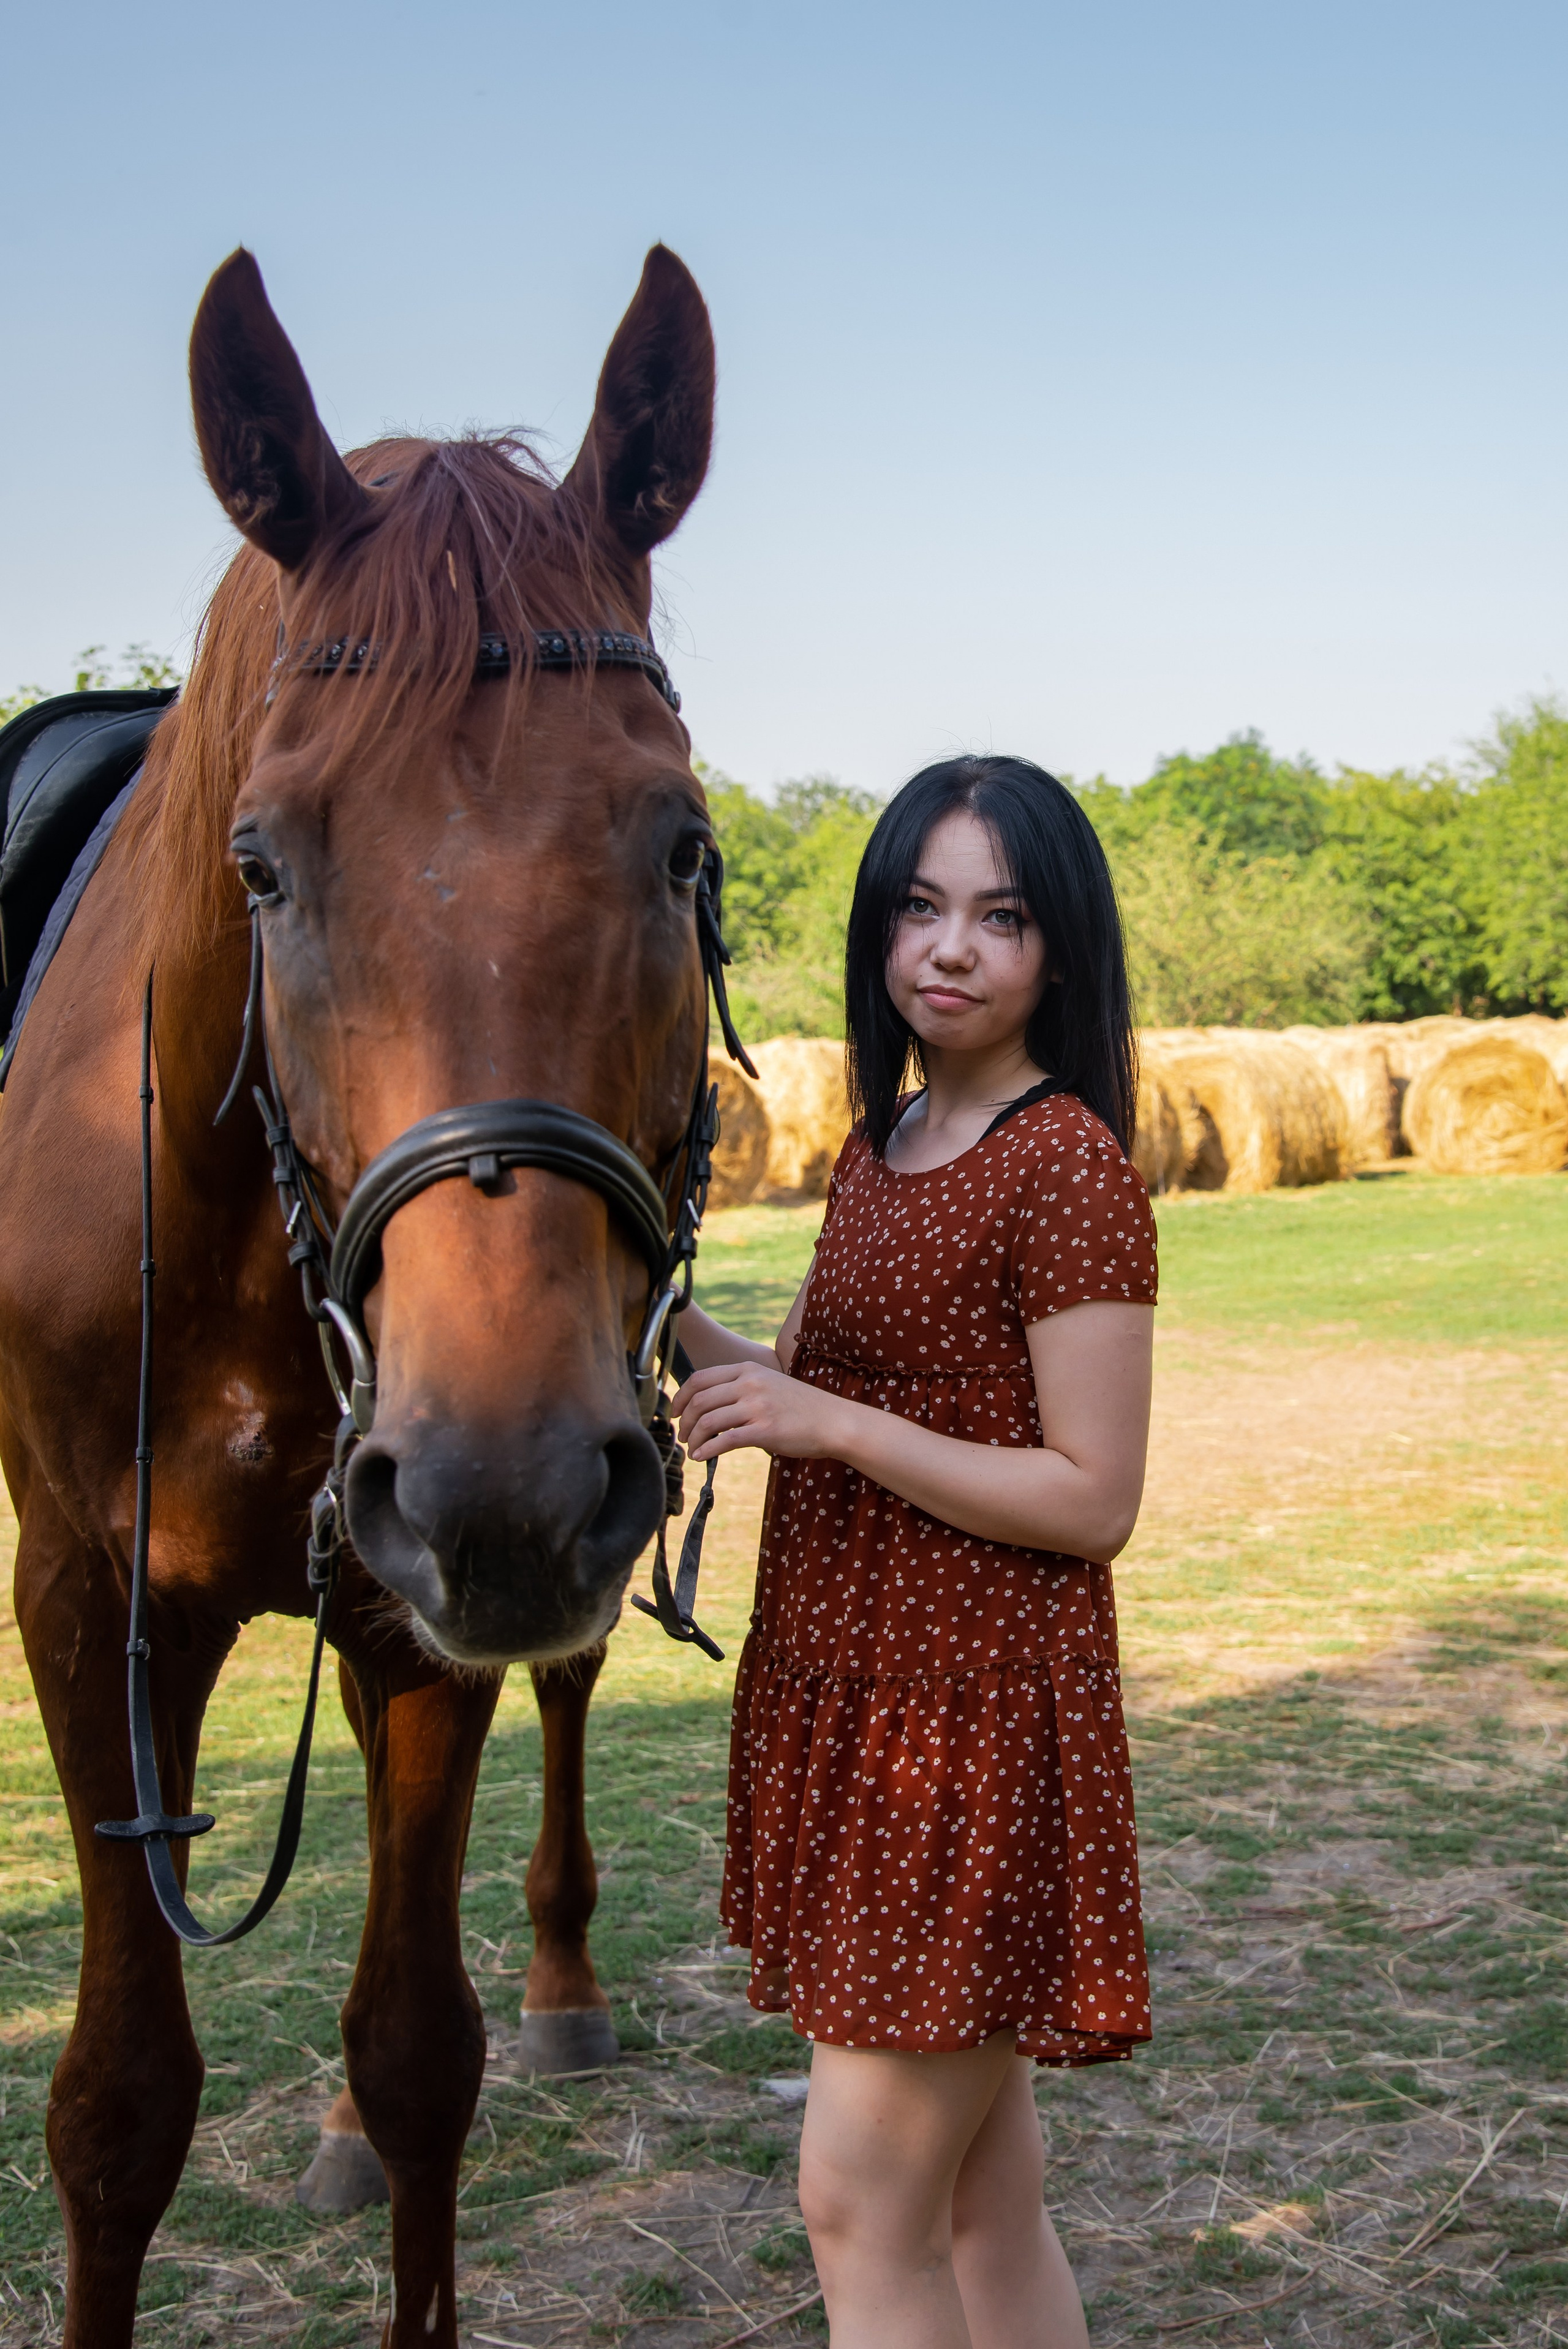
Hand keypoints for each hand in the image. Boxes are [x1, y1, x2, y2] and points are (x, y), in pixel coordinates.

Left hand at [672, 1360, 844, 1462]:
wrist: (833, 1421)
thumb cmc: (801, 1406)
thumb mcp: (769, 1384)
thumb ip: (742, 1387)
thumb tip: (710, 1405)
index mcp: (748, 1369)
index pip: (700, 1378)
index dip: (681, 1396)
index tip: (675, 1412)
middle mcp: (750, 1384)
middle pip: (699, 1400)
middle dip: (683, 1420)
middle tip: (682, 1435)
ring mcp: (757, 1406)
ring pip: (707, 1421)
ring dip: (693, 1438)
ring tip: (692, 1448)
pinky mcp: (764, 1430)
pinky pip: (724, 1441)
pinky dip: (706, 1451)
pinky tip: (702, 1458)